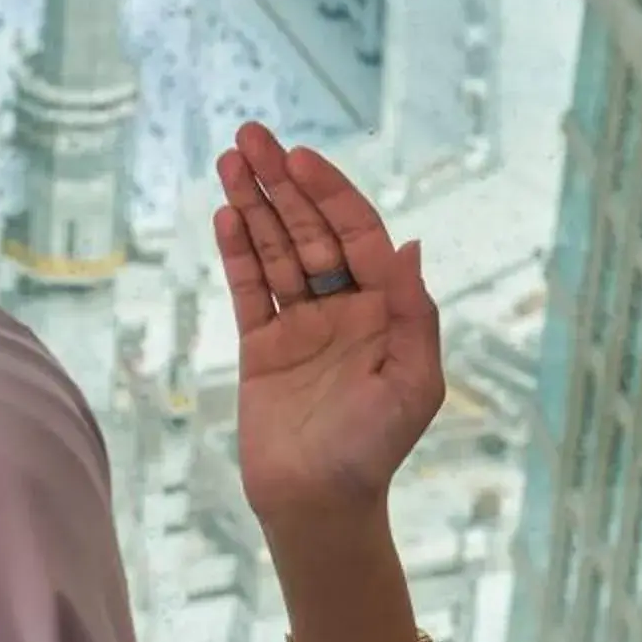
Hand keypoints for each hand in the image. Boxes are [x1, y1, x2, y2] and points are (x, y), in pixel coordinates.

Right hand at [212, 126, 442, 527]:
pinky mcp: (262, 346)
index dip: (330, 194)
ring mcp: (301, 324)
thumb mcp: (414, 382)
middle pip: (311, 231)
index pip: (358, 234)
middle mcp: (345, 307)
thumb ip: (415, 312)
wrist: (319, 504)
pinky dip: (238, 252)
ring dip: (254, 206)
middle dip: (283, 183)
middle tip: (251, 138)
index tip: (300, 158)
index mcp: (387, 309)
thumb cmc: (375, 449)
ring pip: (275, 252)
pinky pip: (249, 289)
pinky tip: (226, 216)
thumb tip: (410, 243)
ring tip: (229, 162)